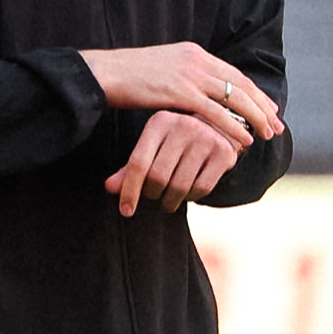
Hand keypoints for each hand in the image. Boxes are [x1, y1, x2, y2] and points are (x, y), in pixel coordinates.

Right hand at [79, 41, 283, 144]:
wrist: (104, 73)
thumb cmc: (126, 75)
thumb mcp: (161, 68)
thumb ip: (182, 75)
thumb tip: (194, 91)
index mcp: (193, 52)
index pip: (233, 73)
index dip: (254, 92)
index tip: (268, 107)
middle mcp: (197, 60)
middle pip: (241, 84)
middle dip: (262, 105)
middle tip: (277, 123)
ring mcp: (190, 75)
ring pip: (235, 98)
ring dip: (256, 118)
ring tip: (268, 134)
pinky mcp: (181, 92)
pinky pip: (216, 112)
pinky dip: (234, 126)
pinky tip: (245, 139)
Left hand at [104, 110, 239, 215]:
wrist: (217, 127)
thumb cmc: (175, 142)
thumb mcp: (152, 147)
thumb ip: (131, 167)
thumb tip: (109, 188)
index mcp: (159, 122)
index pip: (138, 163)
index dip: (130, 190)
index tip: (126, 211)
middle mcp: (183, 125)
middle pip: (158, 177)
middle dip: (152, 195)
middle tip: (154, 197)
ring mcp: (206, 137)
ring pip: (179, 186)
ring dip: (170, 201)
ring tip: (168, 200)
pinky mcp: (223, 152)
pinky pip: (201, 189)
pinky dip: (190, 198)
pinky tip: (187, 193)